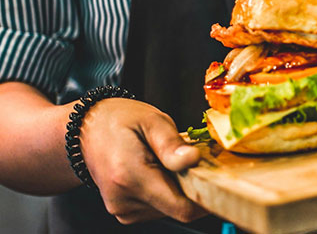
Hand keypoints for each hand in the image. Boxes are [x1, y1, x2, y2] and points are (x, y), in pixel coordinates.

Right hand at [80, 98, 206, 224]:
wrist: (84, 131)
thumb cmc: (117, 120)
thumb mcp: (151, 120)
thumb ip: (172, 144)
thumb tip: (193, 160)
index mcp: (130, 176)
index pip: (180, 207)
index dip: (206, 199)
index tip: (218, 180)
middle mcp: (123, 199)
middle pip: (177, 208)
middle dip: (191, 187)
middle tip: (190, 159)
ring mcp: (122, 209)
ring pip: (169, 209)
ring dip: (177, 188)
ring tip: (167, 161)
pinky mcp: (124, 212)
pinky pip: (157, 207)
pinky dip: (165, 191)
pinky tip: (157, 171)